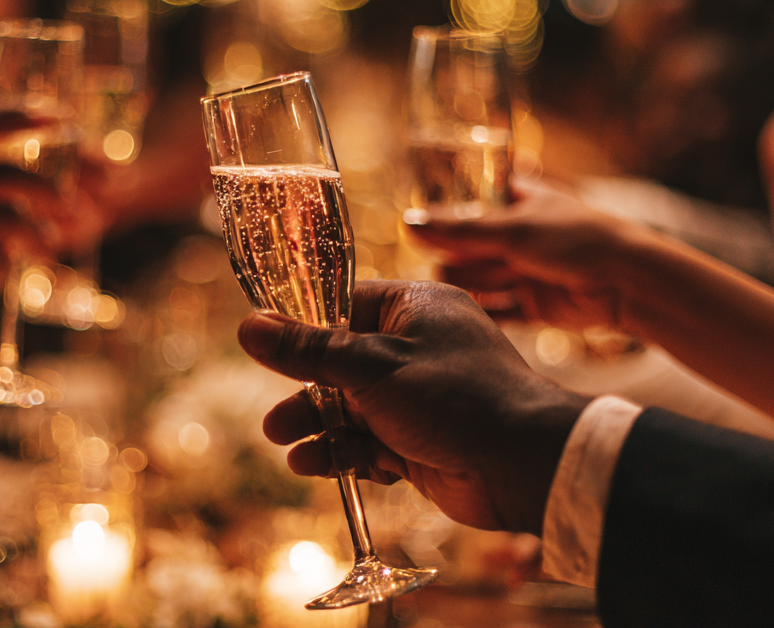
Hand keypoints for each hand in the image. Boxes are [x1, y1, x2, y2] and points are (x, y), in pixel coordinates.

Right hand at [0, 111, 68, 334]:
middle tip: (78, 209)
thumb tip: (30, 179)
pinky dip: (8, 270)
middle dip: (53, 192)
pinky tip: (7, 278)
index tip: (63, 118)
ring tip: (50, 251)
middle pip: (9, 175)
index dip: (23, 116)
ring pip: (9, 220)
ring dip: (40, 238)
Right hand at [238, 280, 589, 533]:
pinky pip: (370, 442)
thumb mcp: (373, 367)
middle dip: (305, 394)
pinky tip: (318, 465)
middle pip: (340, 365)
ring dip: (319, 428)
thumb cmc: (456, 397)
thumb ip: (309, 351)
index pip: (343, 308)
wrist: (524, 465)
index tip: (264, 349)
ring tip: (290, 447)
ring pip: (351, 409)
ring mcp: (419, 397)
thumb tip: (248, 327)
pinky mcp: (420, 441)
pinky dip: (345, 454)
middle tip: (275, 421)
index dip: (302, 330)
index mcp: (415, 308)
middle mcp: (417, 347)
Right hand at [405, 181, 650, 332]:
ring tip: (471, 285)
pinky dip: (484, 313)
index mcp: (518, 199)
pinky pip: (499, 311)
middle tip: (454, 262)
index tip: (423, 230)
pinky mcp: (534, 305)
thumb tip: (406, 223)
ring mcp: (527, 270)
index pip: (469, 204)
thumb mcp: (511, 228)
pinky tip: (463, 316)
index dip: (447, 217)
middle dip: (460, 256)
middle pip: (469, 247)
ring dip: (473, 283)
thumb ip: (457, 231)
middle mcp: (520, 234)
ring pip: (481, 279)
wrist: (627, 281)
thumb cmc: (575, 238)